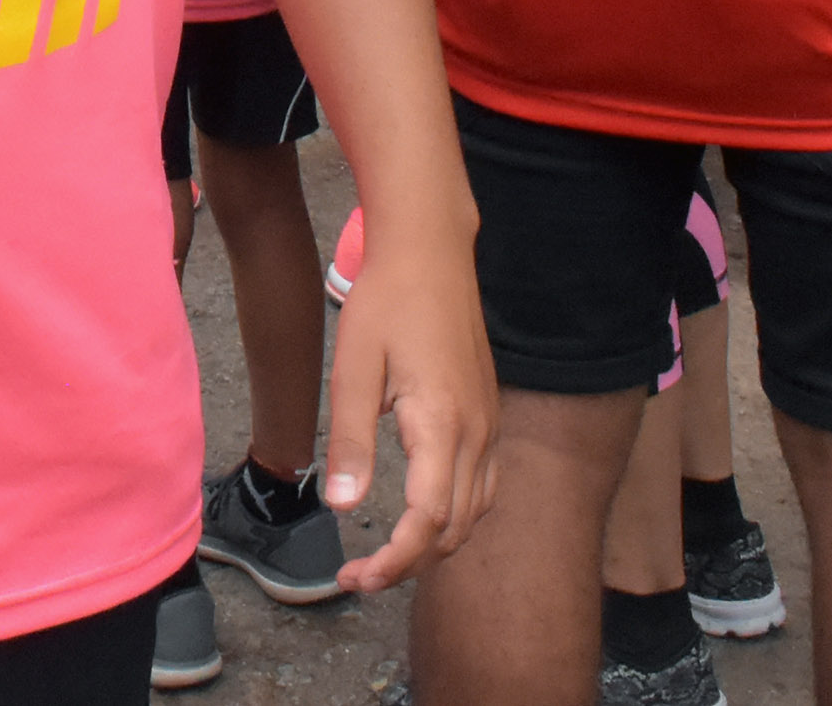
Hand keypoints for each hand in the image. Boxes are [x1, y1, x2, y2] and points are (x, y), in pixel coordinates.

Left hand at [315, 208, 498, 592]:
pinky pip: (483, 485)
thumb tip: (342, 507)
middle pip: (454, 529)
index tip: (355, 580)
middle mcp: (477, 433)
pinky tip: (423, 513)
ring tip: (385, 554)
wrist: (431, 252)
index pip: (427, 522)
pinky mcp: (489, 414)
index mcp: (442, 425)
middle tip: (357, 576)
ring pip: (474, 512)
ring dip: (434, 544)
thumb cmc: (386, 302)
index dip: (393, 562)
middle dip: (408, 564)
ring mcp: (489, 424)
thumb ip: (350, 441)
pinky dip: (456, 515)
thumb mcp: (353, 369)